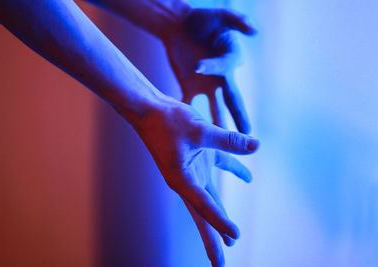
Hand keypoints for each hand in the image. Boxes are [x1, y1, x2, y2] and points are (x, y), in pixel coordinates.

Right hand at [133, 98, 258, 265]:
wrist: (148, 109)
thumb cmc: (167, 121)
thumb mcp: (201, 131)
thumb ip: (229, 141)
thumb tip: (256, 146)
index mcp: (182, 180)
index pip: (206, 207)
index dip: (221, 223)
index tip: (235, 238)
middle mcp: (187, 180)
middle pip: (204, 214)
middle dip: (213, 238)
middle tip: (220, 264)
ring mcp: (193, 169)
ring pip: (211, 197)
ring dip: (222, 215)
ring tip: (231, 238)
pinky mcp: (198, 156)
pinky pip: (219, 167)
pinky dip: (234, 171)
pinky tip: (247, 177)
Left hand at [162, 8, 255, 133]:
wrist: (180, 25)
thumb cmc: (204, 18)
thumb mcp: (221, 15)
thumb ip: (237, 20)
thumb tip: (254, 30)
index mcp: (230, 59)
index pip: (224, 67)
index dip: (212, 67)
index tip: (198, 66)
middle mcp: (221, 76)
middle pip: (232, 98)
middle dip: (239, 115)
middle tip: (247, 134)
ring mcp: (206, 84)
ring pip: (214, 107)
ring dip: (216, 123)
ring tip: (219, 143)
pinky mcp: (190, 85)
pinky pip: (190, 102)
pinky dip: (188, 114)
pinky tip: (187, 130)